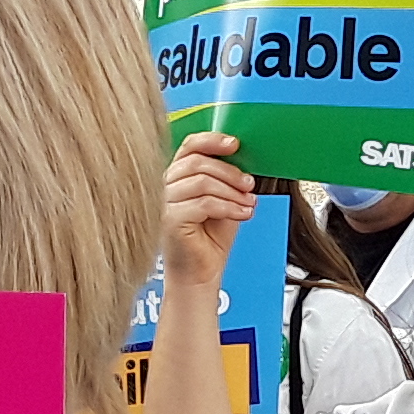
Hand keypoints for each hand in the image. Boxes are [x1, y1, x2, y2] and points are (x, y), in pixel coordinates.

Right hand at [161, 134, 256, 296]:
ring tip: (249, 203)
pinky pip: (204, 203)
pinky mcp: (170, 220)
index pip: (190, 146)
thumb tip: (243, 158)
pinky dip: (229, 207)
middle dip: (230, 172)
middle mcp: (166, 185)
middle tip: (249, 184)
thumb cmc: (209, 237)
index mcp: (177, 175)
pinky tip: (243, 214)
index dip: (213, 140)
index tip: (235, 144)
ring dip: (232, 192)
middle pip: (198, 162)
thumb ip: (226, 178)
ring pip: (202, 182)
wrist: (199, 273)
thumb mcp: (224, 199)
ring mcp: (164, 202)